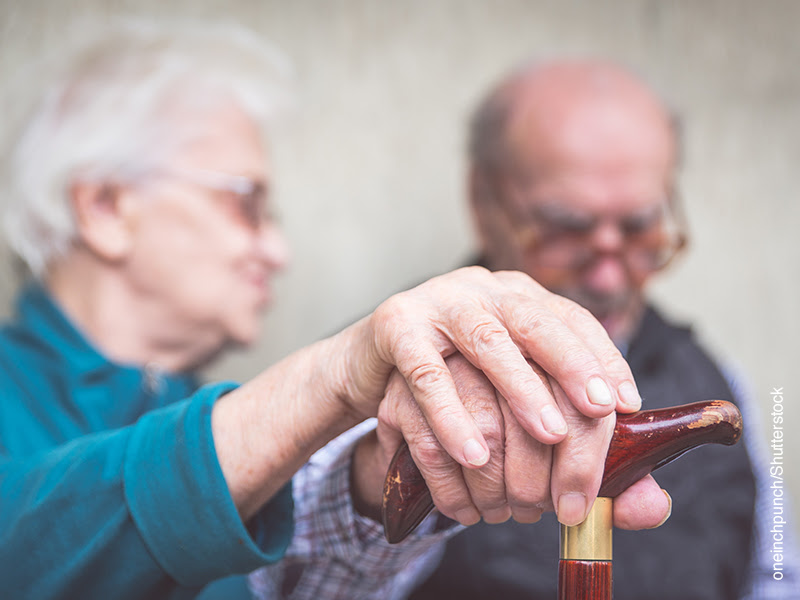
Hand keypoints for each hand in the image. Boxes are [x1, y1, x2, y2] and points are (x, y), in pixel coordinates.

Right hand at [345, 267, 640, 467]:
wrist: (373, 363)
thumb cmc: (453, 383)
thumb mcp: (508, 399)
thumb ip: (575, 449)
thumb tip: (649, 508)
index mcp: (519, 298)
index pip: (572, 320)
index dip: (603, 358)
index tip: (626, 405)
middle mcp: (485, 290)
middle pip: (535, 320)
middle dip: (572, 364)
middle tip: (600, 410)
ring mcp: (439, 302)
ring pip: (486, 340)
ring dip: (520, 388)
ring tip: (549, 434)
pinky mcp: (396, 325)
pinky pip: (426, 373)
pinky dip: (451, 414)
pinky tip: (474, 453)